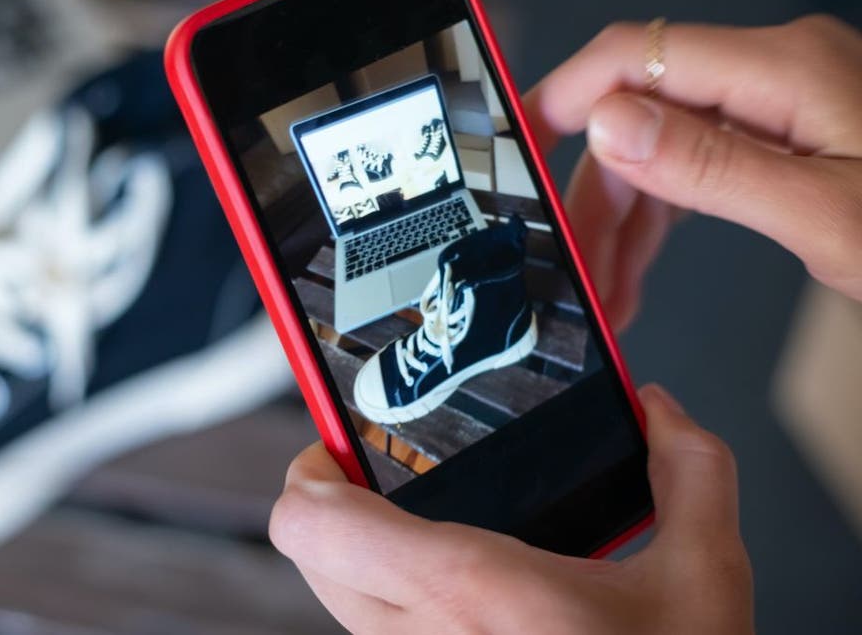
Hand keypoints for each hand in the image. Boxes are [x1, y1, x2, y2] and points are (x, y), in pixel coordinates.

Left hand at [270, 386, 752, 634]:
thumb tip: (659, 410)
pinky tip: (457, 592)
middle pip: (306, 553)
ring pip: (338, 600)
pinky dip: (393, 603)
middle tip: (380, 476)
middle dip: (332, 504)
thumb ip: (689, 472)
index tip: (342, 447)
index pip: (309, 523)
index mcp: (468, 588)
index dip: (307, 471)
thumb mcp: (705, 578)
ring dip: (360, 557)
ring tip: (423, 529)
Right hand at [524, 16, 861, 330]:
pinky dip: (658, 217)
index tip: (517, 154)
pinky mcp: (782, 133)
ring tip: (604, 290)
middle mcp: (774, 72)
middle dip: (593, 197)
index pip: (633, 57)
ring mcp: (777, 101)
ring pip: (658, 147)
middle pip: (638, 116)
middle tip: (573, 267)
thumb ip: (713, 167)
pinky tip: (636, 265)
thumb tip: (610, 127)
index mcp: (784, 69)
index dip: (560, 100)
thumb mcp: (824, 215)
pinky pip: (693, 164)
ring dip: (620, 220)